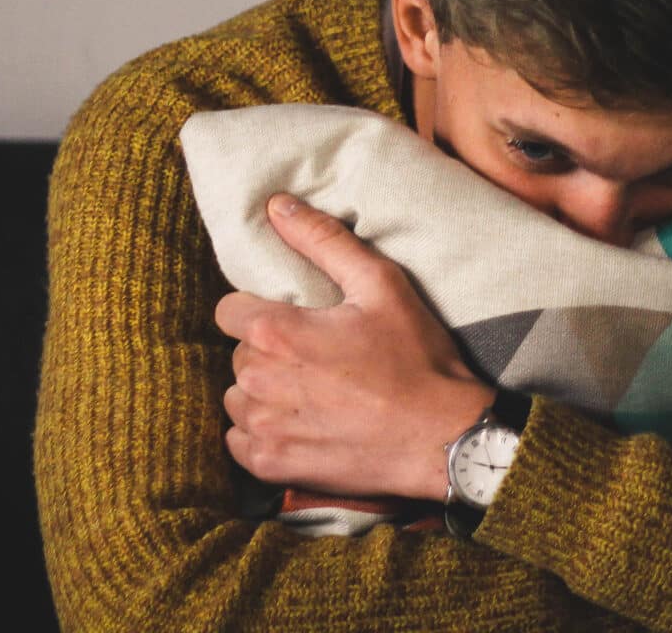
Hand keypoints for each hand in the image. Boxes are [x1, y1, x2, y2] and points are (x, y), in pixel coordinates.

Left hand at [214, 193, 493, 501]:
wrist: (444, 438)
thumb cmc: (416, 359)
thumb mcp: (380, 285)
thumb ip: (323, 240)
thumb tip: (276, 205)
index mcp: (276, 332)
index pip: (227, 311)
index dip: (256, 310)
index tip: (290, 320)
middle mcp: (259, 380)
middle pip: (236, 355)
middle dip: (266, 352)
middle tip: (313, 357)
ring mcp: (264, 428)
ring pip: (236, 399)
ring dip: (262, 394)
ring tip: (308, 393)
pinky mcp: (272, 465)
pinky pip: (240, 442)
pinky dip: (261, 434)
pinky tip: (299, 424)